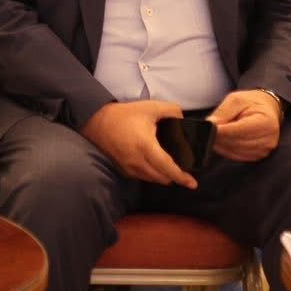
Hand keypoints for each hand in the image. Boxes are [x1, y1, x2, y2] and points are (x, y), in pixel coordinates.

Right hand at [81, 100, 195, 187]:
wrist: (97, 122)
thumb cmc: (125, 115)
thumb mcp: (150, 107)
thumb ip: (172, 111)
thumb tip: (183, 120)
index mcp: (146, 146)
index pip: (167, 167)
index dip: (181, 177)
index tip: (193, 183)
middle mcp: (138, 161)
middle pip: (162, 178)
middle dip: (175, 177)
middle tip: (184, 172)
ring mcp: (129, 167)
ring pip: (152, 179)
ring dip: (163, 177)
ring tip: (170, 169)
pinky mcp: (123, 169)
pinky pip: (142, 177)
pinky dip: (152, 175)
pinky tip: (155, 166)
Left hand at [208, 89, 281, 161]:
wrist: (266, 110)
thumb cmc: (251, 103)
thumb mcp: (236, 99)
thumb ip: (223, 112)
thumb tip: (210, 124)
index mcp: (265, 122)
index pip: (239, 130)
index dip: (222, 131)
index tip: (208, 128)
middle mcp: (268, 138)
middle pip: (236, 142)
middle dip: (219, 137)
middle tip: (207, 131)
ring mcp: (264, 149)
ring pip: (235, 151)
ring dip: (221, 145)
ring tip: (213, 134)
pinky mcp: (258, 156)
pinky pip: (237, 156)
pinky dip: (226, 150)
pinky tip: (221, 141)